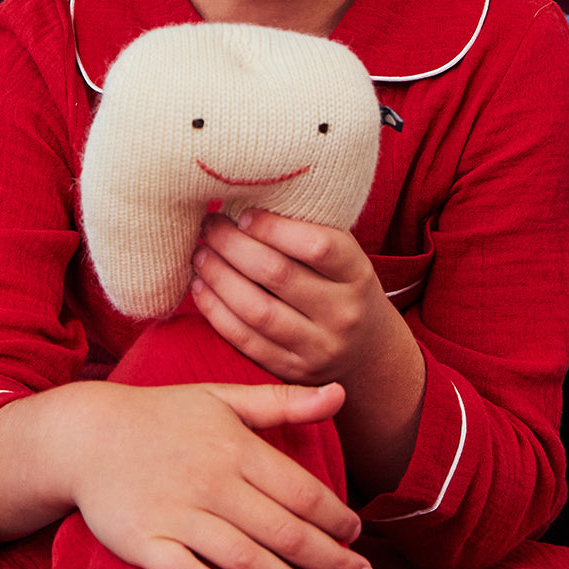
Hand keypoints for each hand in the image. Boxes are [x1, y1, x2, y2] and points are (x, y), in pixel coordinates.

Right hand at [65, 379, 370, 568]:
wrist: (88, 435)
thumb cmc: (163, 415)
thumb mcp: (223, 396)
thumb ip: (282, 401)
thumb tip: (339, 394)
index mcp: (234, 446)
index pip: (301, 491)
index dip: (335, 518)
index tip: (357, 535)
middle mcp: (211, 482)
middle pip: (283, 531)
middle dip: (328, 559)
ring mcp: (177, 515)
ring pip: (246, 559)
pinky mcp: (145, 544)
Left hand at [191, 210, 427, 495]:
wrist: (368, 353)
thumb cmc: (342, 288)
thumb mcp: (344, 259)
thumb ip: (307, 233)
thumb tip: (247, 197)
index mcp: (357, 275)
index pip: (317, 246)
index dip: (274, 227)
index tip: (244, 213)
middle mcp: (342, 313)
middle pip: (278, 275)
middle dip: (233, 245)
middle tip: (210, 225)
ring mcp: (318, 347)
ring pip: (257, 310)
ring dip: (219, 278)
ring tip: (200, 254)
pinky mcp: (292, 371)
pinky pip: (245, 341)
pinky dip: (216, 312)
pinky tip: (201, 287)